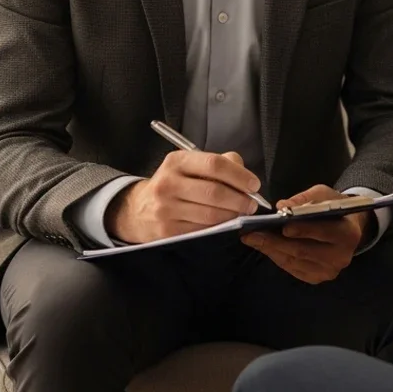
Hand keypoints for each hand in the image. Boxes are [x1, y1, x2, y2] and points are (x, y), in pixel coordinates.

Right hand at [107, 150, 259, 243]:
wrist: (138, 209)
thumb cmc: (175, 183)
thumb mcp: (191, 165)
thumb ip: (220, 163)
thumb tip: (244, 173)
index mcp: (177, 161)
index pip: (214, 164)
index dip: (239, 175)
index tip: (254, 184)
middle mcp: (168, 182)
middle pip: (215, 192)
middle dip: (240, 199)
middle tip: (252, 203)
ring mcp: (166, 208)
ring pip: (210, 214)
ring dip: (232, 215)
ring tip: (241, 212)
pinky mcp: (167, 230)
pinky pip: (201, 229)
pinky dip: (218, 227)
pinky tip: (224, 222)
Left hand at [240, 184, 371, 284]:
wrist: (348, 228)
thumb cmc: (335, 208)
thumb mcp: (325, 195)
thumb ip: (305, 199)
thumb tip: (281, 206)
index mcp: (348, 234)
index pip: (324, 232)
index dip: (303, 229)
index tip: (283, 226)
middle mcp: (341, 257)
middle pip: (303, 250)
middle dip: (275, 241)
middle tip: (252, 234)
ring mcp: (328, 271)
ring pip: (294, 261)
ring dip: (271, 250)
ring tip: (252, 239)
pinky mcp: (317, 278)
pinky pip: (292, 268)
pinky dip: (277, 257)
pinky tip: (264, 247)